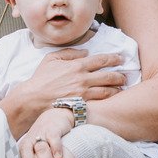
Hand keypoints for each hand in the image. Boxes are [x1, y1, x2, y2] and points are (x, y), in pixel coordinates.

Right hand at [5, 48, 126, 132]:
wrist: (33, 98)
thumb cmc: (40, 79)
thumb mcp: (51, 58)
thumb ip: (70, 53)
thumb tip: (85, 52)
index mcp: (77, 66)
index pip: (101, 60)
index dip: (113, 58)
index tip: (120, 58)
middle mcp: (83, 79)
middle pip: (109, 76)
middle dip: (120, 75)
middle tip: (125, 75)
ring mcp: (83, 94)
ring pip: (107, 91)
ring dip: (117, 89)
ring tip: (122, 88)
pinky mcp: (81, 105)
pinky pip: (100, 103)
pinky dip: (108, 100)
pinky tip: (112, 99)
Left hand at [17, 107, 77, 157]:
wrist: (57, 116)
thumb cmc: (46, 138)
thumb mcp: (38, 148)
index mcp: (26, 145)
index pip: (19, 157)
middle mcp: (32, 139)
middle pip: (26, 151)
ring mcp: (42, 133)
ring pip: (41, 147)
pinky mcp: (53, 129)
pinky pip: (53, 138)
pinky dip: (56, 148)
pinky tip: (59, 157)